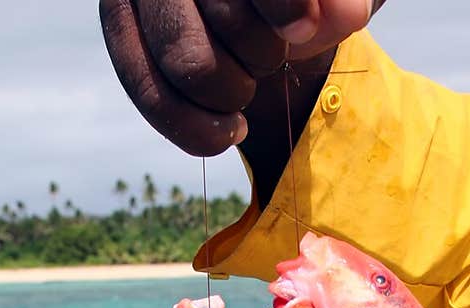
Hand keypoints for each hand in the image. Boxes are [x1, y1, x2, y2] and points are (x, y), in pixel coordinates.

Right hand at [99, 2, 381, 157]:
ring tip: (249, 90)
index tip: (303, 31)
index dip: (281, 4)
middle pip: (224, 20)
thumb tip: (350, 14)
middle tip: (274, 55)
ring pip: (184, 63)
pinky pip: (149, 93)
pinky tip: (230, 133)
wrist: (262, 4)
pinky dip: (196, 129)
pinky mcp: (119, 25)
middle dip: (260, 55)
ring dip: (231, 94)